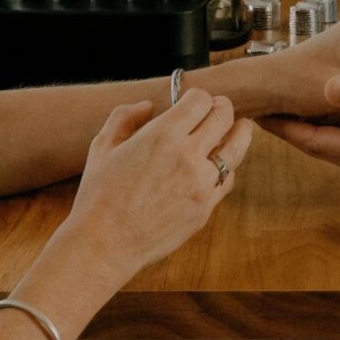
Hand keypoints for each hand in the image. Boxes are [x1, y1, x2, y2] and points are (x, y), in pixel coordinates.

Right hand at [56, 87, 254, 276]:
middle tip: (220, 109)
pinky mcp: (206, 208)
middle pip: (225, 117)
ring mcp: (201, 183)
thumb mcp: (103, 146)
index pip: (201, 100)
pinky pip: (227, 180)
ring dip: (240, 133)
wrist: (105, 243)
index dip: (199, 96)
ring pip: (237, 148)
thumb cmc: (99, 194)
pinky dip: (226, 168)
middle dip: (222, 108)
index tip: (195, 100)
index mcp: (163, 134)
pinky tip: (220, 165)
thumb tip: (148, 106)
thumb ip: (124, 117)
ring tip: (240, 128)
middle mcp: (188, 155)